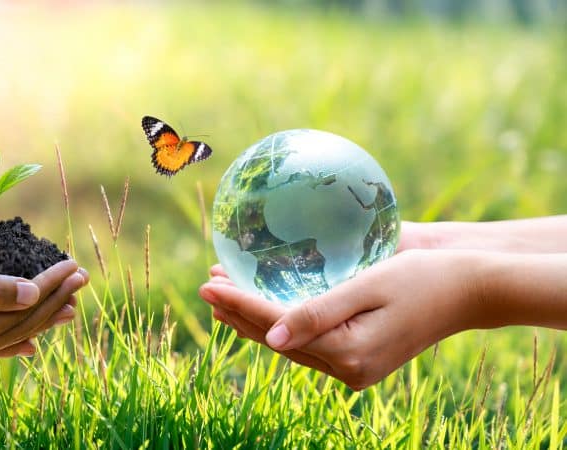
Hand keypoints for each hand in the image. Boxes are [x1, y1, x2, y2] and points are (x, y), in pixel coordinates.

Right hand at [0, 249, 86, 371]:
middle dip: (52, 301)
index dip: (50, 286)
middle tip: (82, 280)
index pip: (21, 309)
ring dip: (38, 321)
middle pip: (18, 326)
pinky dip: (10, 341)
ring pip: (5, 339)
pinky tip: (26, 342)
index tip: (74, 266)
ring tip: (67, 309)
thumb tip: (32, 294)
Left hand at [199, 249, 480, 389]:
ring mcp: (354, 367)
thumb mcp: (368, 287)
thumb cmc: (422, 277)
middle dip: (239, 313)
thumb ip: (318, 313)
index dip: (239, 305)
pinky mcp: (360, 358)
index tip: (208, 285)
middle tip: (205, 287)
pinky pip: (309, 343)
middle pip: (277, 340)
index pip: (277, 327)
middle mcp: (348, 368)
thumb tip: (271, 338)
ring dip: (254, 320)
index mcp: (349, 352)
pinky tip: (262, 310)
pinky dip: (281, 325)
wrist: (469, 289)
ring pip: (289, 344)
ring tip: (223, 297)